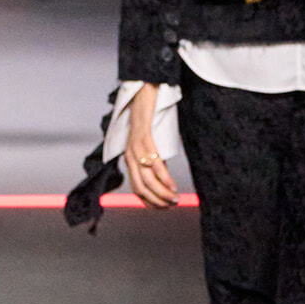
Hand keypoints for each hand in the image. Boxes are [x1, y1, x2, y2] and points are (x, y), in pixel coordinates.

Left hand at [125, 83, 178, 209]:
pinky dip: (163, 177)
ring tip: (175, 198)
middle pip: (141, 187)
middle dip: (157, 201)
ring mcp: (135, 147)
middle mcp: (129, 156)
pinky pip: (153, 161)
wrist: (143, 94)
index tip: (163, 208)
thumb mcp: (150, 145)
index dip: (149, 202)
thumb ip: (154, 160)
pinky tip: (172, 184)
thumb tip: (163, 177)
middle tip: (173, 205)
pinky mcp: (143, 137)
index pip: (136, 189)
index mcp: (130, 159)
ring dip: (162, 192)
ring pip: (146, 178)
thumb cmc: (147, 120)